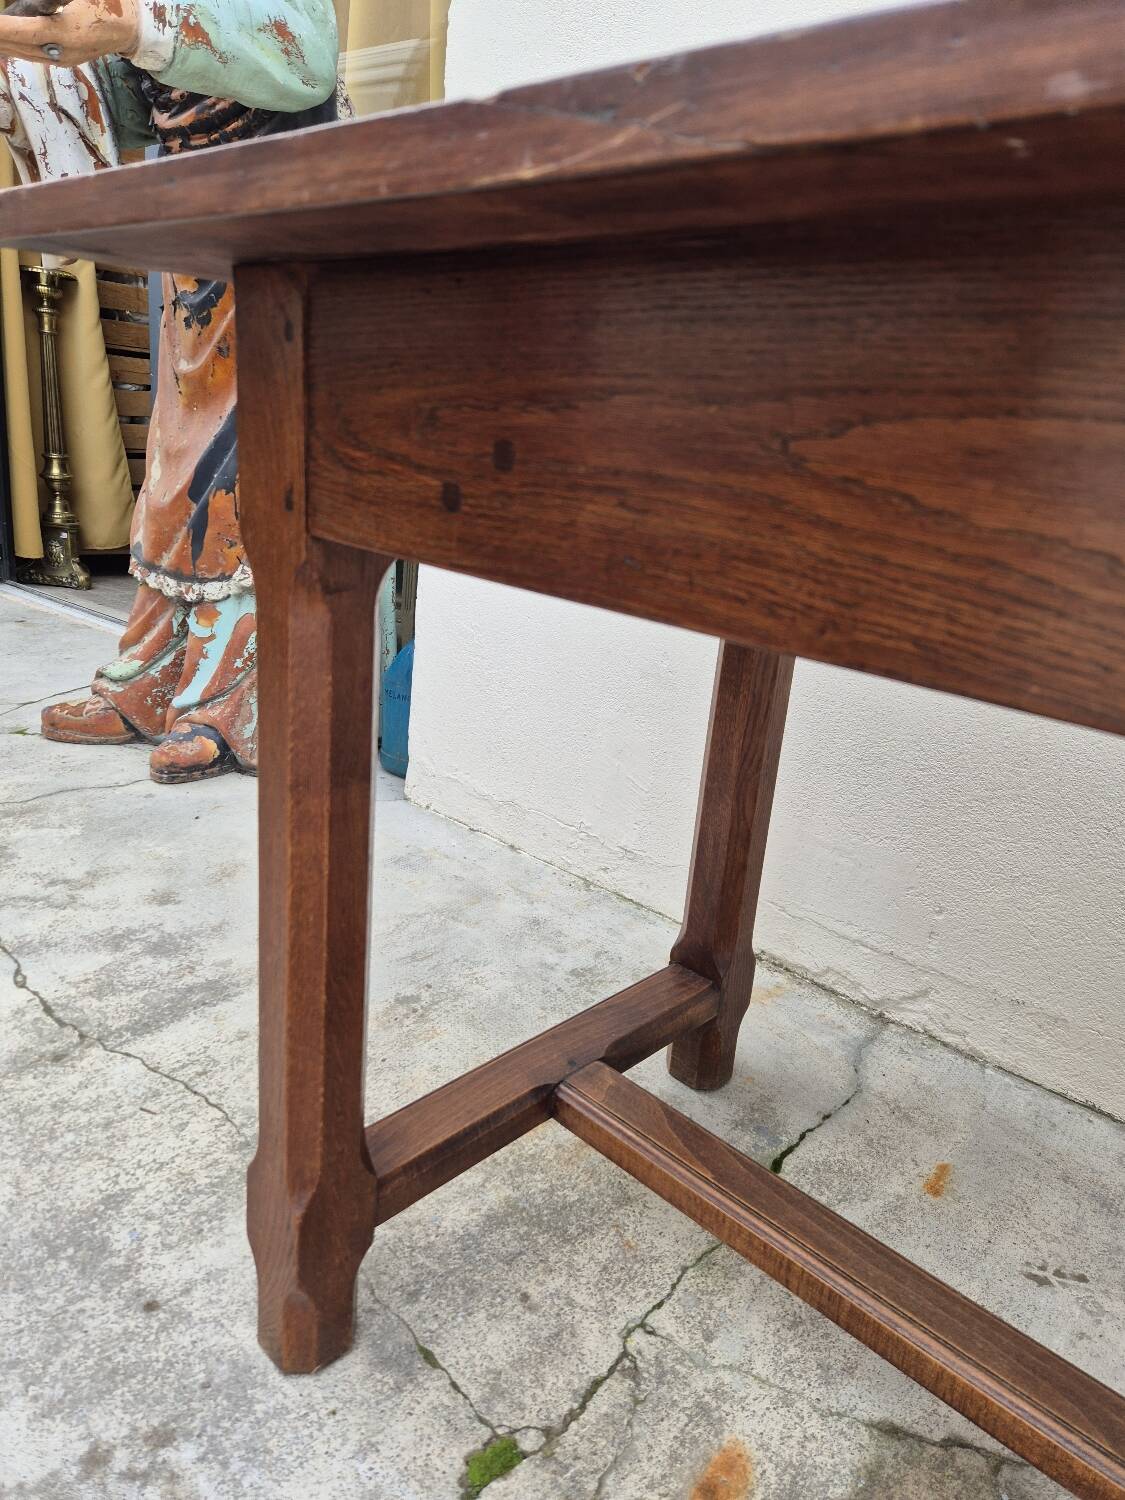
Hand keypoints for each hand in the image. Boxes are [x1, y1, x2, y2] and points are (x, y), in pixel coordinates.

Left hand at [0, 0, 138, 66]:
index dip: (3, 29)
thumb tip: (32, 6)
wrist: (133, 28)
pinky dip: (18, 49)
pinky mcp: (67, 60)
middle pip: (20, 45)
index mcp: (66, 32)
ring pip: (26, 53)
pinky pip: (36, 55)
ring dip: (6, 46)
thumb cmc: (109, 4)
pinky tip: (7, 46)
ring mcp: (65, 59)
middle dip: (1, 39)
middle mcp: (63, 51)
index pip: (23, 31)